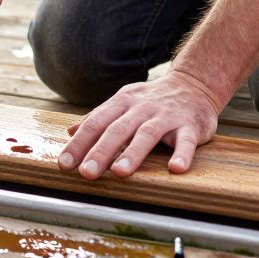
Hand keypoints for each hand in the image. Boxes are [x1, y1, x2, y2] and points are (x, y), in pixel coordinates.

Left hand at [58, 70, 222, 177]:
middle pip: (117, 129)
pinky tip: (175, 168)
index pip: (96, 123)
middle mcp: (142, 108)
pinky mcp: (191, 126)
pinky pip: (186, 140)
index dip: (79, 143)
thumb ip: (99, 117)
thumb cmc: (152, 100)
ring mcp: (167, 116)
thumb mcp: (123, 103)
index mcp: (122, 103)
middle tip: (86, 173)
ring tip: (120, 172)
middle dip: (100, 152)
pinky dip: (182, 154)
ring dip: (133, 153)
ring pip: (147, 134)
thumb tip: (71, 132)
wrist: (194, 84)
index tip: (64, 164)